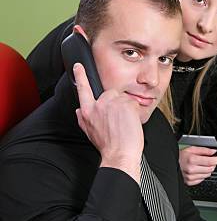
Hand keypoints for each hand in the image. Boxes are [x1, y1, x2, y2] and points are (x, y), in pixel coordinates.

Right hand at [73, 63, 143, 181]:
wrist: (120, 154)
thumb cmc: (108, 146)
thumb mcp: (90, 133)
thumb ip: (83, 119)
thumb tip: (79, 111)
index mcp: (88, 112)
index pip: (83, 90)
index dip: (80, 76)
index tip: (79, 67)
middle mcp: (98, 105)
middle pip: (110, 94)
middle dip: (117, 104)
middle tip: (120, 121)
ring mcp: (112, 103)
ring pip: (123, 99)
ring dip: (127, 109)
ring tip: (125, 124)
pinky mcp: (125, 103)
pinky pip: (133, 103)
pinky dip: (135, 112)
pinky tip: (131, 123)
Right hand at [179, 146, 216, 185]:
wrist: (170, 164)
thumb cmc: (179, 156)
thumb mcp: (191, 149)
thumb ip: (204, 150)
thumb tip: (213, 151)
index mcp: (192, 160)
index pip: (211, 161)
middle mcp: (191, 169)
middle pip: (211, 169)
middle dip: (213, 164)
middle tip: (209, 160)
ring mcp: (190, 177)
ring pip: (208, 174)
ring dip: (207, 169)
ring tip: (201, 165)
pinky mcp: (190, 182)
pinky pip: (202, 179)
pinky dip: (202, 174)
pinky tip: (197, 170)